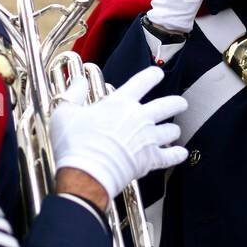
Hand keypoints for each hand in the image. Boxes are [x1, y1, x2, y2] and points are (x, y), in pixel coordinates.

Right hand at [50, 65, 187, 201]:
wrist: (86, 173)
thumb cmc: (75, 143)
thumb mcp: (65, 112)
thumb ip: (74, 94)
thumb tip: (77, 81)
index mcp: (120, 102)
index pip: (143, 81)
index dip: (152, 75)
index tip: (157, 73)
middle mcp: (139, 117)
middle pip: (167, 105)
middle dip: (176, 103)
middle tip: (181, 103)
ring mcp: (147, 139)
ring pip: (171, 130)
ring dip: (173, 130)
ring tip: (174, 130)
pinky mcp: (150, 160)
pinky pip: (170, 156)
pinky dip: (177, 155)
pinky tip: (181, 153)